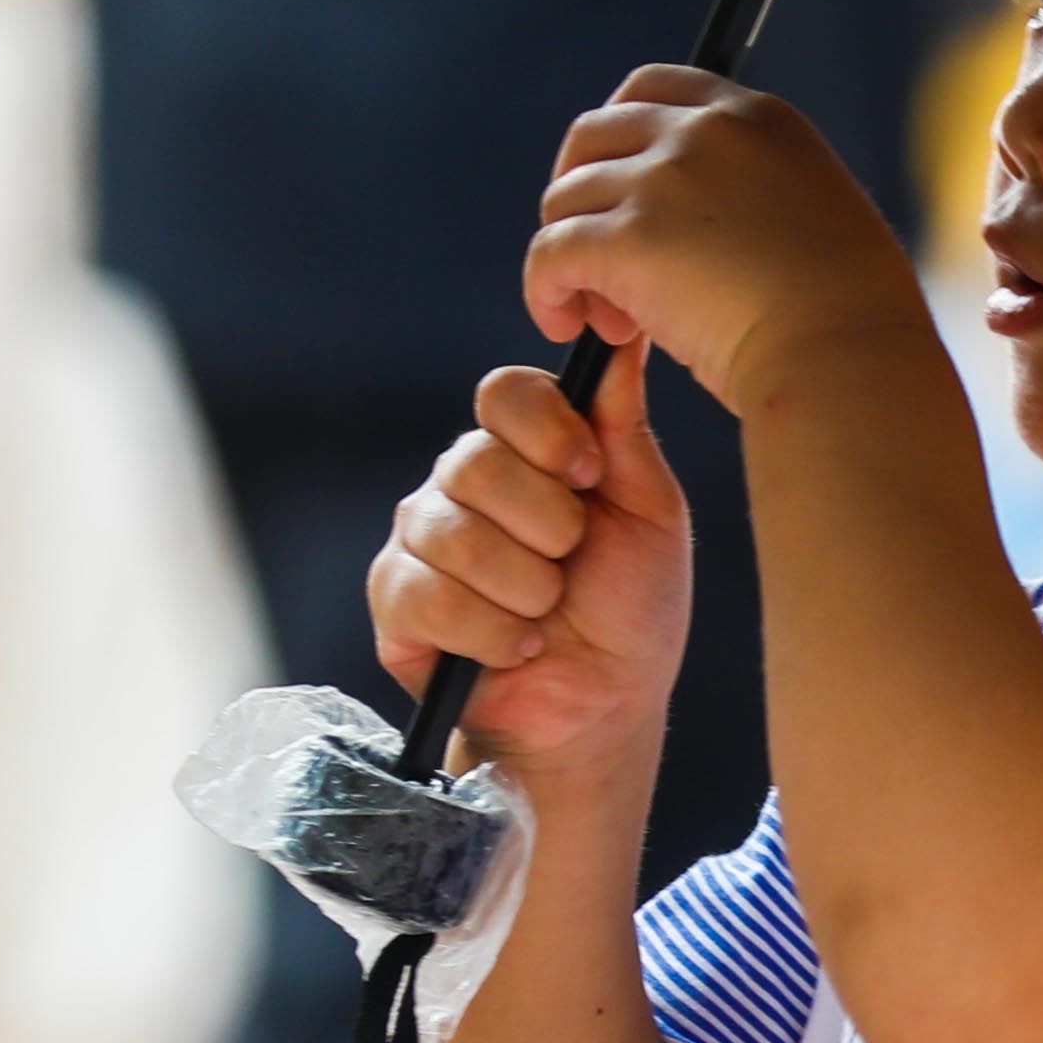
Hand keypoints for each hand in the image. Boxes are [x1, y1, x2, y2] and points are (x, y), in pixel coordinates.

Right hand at [376, 343, 697, 764]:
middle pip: (474, 462)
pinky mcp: (394, 602)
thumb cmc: (630, 608)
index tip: (589, 476)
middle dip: (546, 526)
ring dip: (525, 590)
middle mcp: (461, 483)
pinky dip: (491, 633)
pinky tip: (518, 648)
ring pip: (454, 535)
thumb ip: (623, 428)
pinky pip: (428, 595)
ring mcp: (421, 539)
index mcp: (522, 450)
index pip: (504, 393)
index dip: (545, 429)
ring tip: (548, 616)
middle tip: (571, 565)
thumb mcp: (648, 512)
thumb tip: (623, 335)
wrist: (603, 707)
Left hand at [521, 67, 923, 408]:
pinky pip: (548, 254)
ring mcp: (662, 180)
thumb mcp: (812, 213)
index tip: (614, 189)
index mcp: (758, 117)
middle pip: (591, 135)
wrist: (846, 358)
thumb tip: (691, 220)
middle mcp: (705, 132)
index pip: (652, 88)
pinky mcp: (627, 239)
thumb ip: (752, 189)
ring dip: (574, 258)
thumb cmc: (845, 316)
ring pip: (565, 202)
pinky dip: (544, 292)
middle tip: (597, 260)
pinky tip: (565, 327)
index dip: (617, 139)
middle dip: (580, 193)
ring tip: (611, 321)